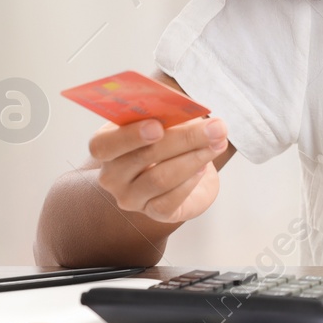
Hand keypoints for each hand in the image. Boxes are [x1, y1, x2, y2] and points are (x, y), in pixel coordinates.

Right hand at [90, 115, 227, 223]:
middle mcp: (112, 175)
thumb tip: (187, 109)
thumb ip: (168, 113)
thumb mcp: (166, 119)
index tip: (157, 126)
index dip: (130, 135)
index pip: (104, 144)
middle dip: (184, 139)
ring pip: (161, 178)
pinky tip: (203, 168)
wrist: (183, 169)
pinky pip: (171, 200)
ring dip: (195, 158)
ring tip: (218, 143)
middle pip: (143, 157)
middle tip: (215, 127)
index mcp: (105, 145)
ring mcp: (130, 197)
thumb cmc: (169, 138)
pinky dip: (191, 181)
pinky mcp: (154, 213)